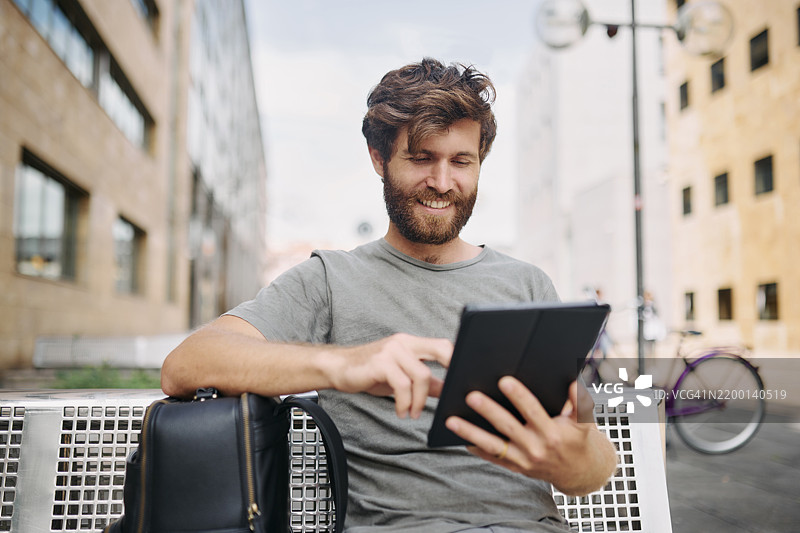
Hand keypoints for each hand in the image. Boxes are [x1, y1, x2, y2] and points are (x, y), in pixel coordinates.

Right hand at [328, 333, 452, 418]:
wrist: (338, 368)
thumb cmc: (370, 372)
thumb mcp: (400, 377)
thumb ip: (424, 382)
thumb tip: (448, 391)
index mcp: (411, 344)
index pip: (442, 345)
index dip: (457, 359)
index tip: (466, 378)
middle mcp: (404, 343)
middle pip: (440, 349)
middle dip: (453, 369)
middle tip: (453, 394)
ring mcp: (392, 351)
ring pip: (422, 375)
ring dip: (420, 401)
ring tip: (412, 413)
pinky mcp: (380, 363)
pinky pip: (402, 385)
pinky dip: (405, 403)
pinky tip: (401, 411)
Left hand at [445, 377, 615, 494]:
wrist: (579, 473)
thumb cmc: (578, 440)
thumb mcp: (584, 422)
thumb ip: (579, 401)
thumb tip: (572, 380)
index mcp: (553, 433)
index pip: (533, 411)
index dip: (519, 396)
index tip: (504, 380)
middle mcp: (536, 448)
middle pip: (508, 427)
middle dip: (489, 410)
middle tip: (471, 396)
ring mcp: (523, 461)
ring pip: (493, 445)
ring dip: (471, 433)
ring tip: (451, 420)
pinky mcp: (515, 467)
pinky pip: (491, 457)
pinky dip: (475, 448)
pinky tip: (459, 436)